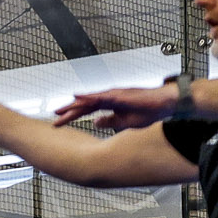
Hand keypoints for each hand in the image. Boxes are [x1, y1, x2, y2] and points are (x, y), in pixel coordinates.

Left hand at [51, 82, 179, 130]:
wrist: (164, 105)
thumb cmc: (148, 112)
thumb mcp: (123, 122)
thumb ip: (109, 122)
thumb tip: (94, 123)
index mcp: (109, 104)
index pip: (86, 110)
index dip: (72, 116)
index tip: (59, 123)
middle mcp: (108, 98)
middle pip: (84, 104)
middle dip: (68, 111)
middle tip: (53, 116)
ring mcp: (113, 95)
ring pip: (89, 100)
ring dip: (74, 105)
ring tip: (60, 110)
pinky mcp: (119, 94)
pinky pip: (100, 96)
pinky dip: (88, 96)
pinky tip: (77, 97)